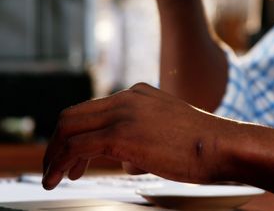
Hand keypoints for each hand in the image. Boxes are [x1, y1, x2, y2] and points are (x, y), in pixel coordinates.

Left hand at [42, 83, 237, 189]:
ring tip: (52, 176)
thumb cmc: (203, 145)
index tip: (71, 155)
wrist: (221, 145)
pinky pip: (76, 146)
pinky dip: (60, 163)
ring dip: (54, 154)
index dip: (75, 132)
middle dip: (57, 142)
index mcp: (137, 94)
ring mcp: (122, 113)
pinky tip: (58, 179)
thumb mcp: (168, 130)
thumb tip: (126, 159)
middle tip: (53, 166)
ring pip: (69, 128)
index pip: (92, 109)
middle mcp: (126, 98)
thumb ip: (143, 136)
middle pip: (73, 115)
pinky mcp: (120, 134)